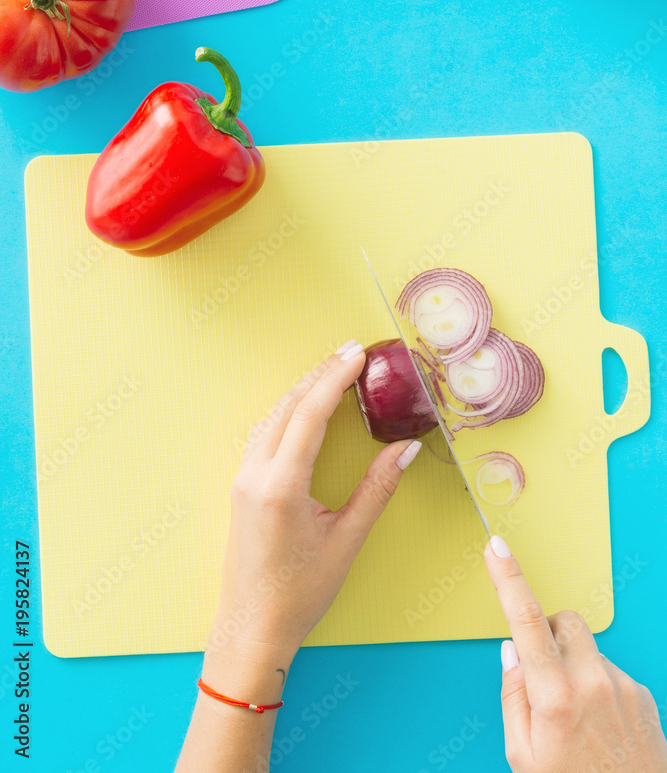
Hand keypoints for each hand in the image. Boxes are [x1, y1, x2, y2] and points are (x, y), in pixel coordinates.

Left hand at [205, 341, 422, 690]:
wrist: (251, 628)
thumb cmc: (299, 593)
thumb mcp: (346, 541)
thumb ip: (377, 489)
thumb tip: (407, 448)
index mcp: (280, 486)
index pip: (309, 415)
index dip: (335, 379)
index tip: (357, 354)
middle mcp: (254, 474)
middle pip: (288, 407)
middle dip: (320, 374)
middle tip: (351, 351)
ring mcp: (242, 479)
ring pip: (272, 417)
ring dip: (302, 390)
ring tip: (332, 371)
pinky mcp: (240, 486)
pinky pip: (263, 434)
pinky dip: (287, 411)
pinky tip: (303, 408)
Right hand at [485, 536, 666, 772]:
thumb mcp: (523, 754)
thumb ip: (513, 695)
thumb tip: (512, 650)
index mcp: (555, 696)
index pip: (526, 620)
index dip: (508, 578)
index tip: (496, 549)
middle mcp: (593, 683)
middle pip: (564, 621)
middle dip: (547, 634)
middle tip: (541, 674)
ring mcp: (622, 686)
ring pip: (587, 649)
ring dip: (573, 667)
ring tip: (575, 717)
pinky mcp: (642, 694)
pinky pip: (610, 671)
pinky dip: (597, 687)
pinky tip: (598, 724)